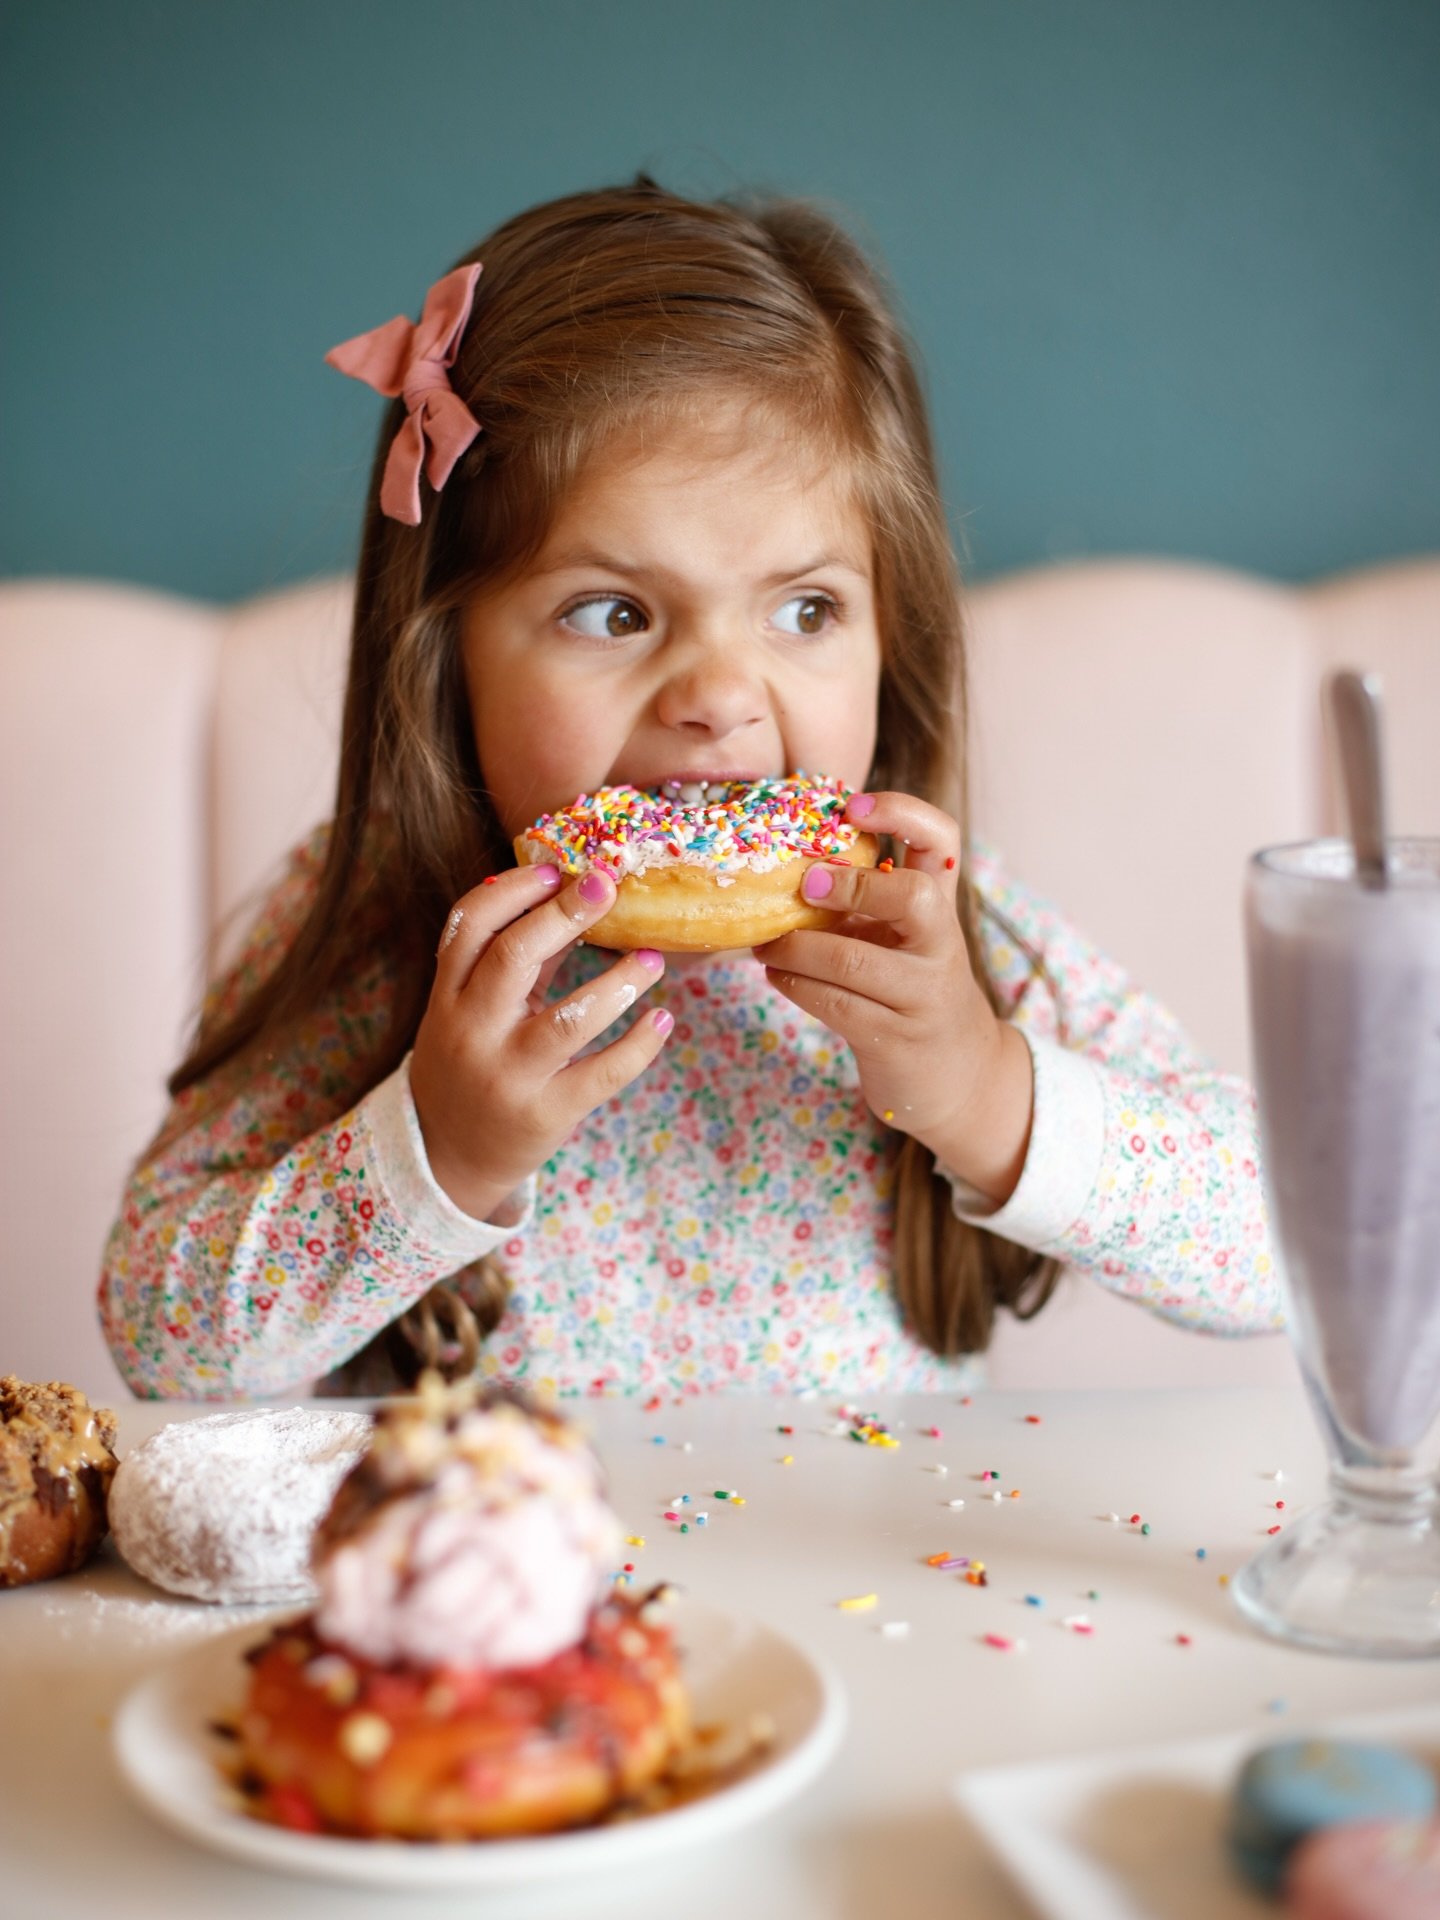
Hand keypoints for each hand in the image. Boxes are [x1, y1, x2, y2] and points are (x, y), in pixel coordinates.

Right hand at [409, 865, 671, 1221]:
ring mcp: (508, 1076)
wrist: (448, 1155)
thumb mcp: (472, 1011)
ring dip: (617, 983)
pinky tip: (662, 1020)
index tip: (556, 871)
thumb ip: (516, 963)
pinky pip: (602, 1073)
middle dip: (564, 916)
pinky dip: (639, 1045)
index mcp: (448, 997)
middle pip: (513, 958)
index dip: (512, 891)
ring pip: (567, 1020)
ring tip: (652, 959)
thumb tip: (573, 901)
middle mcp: (472, 1032)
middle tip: (607, 886)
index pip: (468, 926)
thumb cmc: (470, 1064)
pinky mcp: (545, 1114)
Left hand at [754, 791, 1033, 1203]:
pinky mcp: (896, 1038)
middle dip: (852, 886)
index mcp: (940, 906)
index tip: (852, 807)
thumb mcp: (901, 936)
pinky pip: (835, 1004)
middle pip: (913, 897)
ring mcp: (923, 994)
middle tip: (805, 885)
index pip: (941, 841)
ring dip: (796, 947)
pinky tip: (777, 973)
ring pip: (854, 961)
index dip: (902, 812)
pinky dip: (794, 984)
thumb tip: (784, 861)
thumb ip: (865, 900)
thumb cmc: (910, 989)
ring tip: (764, 943)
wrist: (956, 1075)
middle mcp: (941, 945)